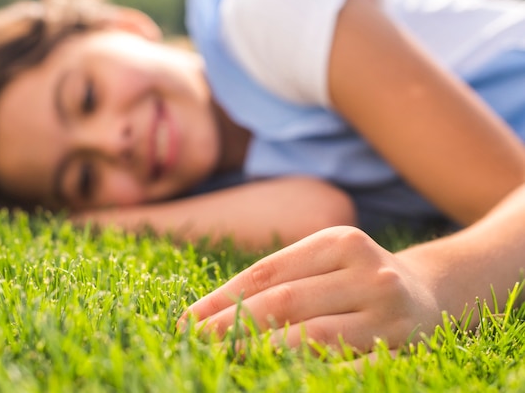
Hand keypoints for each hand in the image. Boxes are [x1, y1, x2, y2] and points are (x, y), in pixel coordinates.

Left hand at [179, 226, 441, 351]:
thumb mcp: (324, 261)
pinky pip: (345, 367)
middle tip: (195, 343)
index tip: (188, 320)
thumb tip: (210, 314)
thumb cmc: (356, 277)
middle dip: (232, 325)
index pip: (268, 272)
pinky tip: (273, 376)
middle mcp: (367, 271)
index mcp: (339, 241)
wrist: (429, 294)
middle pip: (285, 303)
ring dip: (262, 351)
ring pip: (312, 337)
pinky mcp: (401, 347)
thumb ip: (278, 280)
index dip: (223, 297)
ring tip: (225, 359)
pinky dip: (306, 372)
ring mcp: (388, 311)